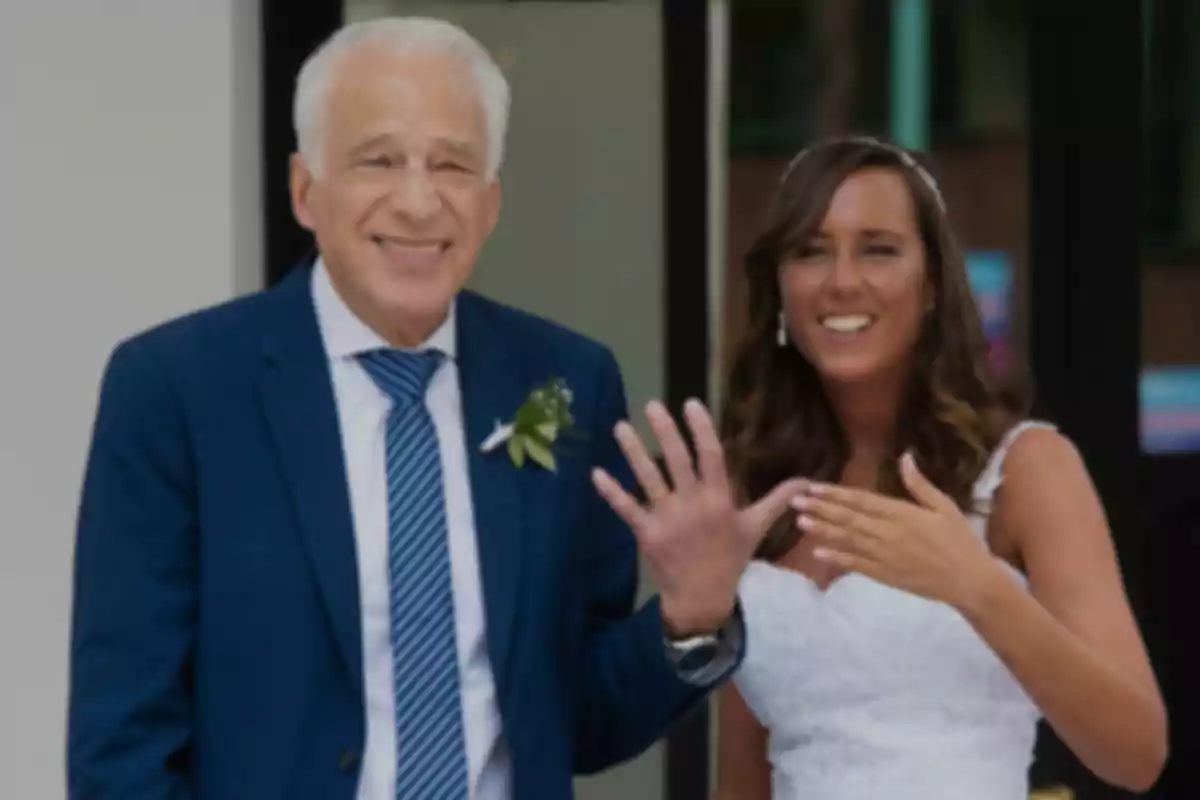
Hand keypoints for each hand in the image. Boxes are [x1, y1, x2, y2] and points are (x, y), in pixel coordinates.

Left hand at [591, 398, 806, 635]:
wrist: (704, 599)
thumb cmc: (730, 559)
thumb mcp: (756, 528)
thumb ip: (777, 500)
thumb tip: (807, 480)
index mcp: (720, 500)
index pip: (711, 456)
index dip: (701, 429)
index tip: (690, 403)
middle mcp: (693, 505)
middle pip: (677, 461)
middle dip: (665, 431)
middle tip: (652, 405)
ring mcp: (668, 520)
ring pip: (648, 479)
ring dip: (633, 452)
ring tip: (619, 426)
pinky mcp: (647, 534)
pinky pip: (627, 509)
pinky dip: (611, 491)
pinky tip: (596, 472)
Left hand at [793, 452, 1003, 609]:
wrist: (970, 581)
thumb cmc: (960, 540)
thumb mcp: (945, 506)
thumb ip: (920, 484)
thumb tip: (905, 456)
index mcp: (902, 513)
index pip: (862, 500)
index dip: (836, 493)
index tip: (814, 486)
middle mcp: (889, 533)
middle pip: (849, 518)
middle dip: (821, 508)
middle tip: (796, 501)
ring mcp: (885, 556)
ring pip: (848, 540)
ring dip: (824, 530)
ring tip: (801, 521)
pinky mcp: (885, 576)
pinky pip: (857, 565)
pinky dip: (837, 558)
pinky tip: (817, 553)